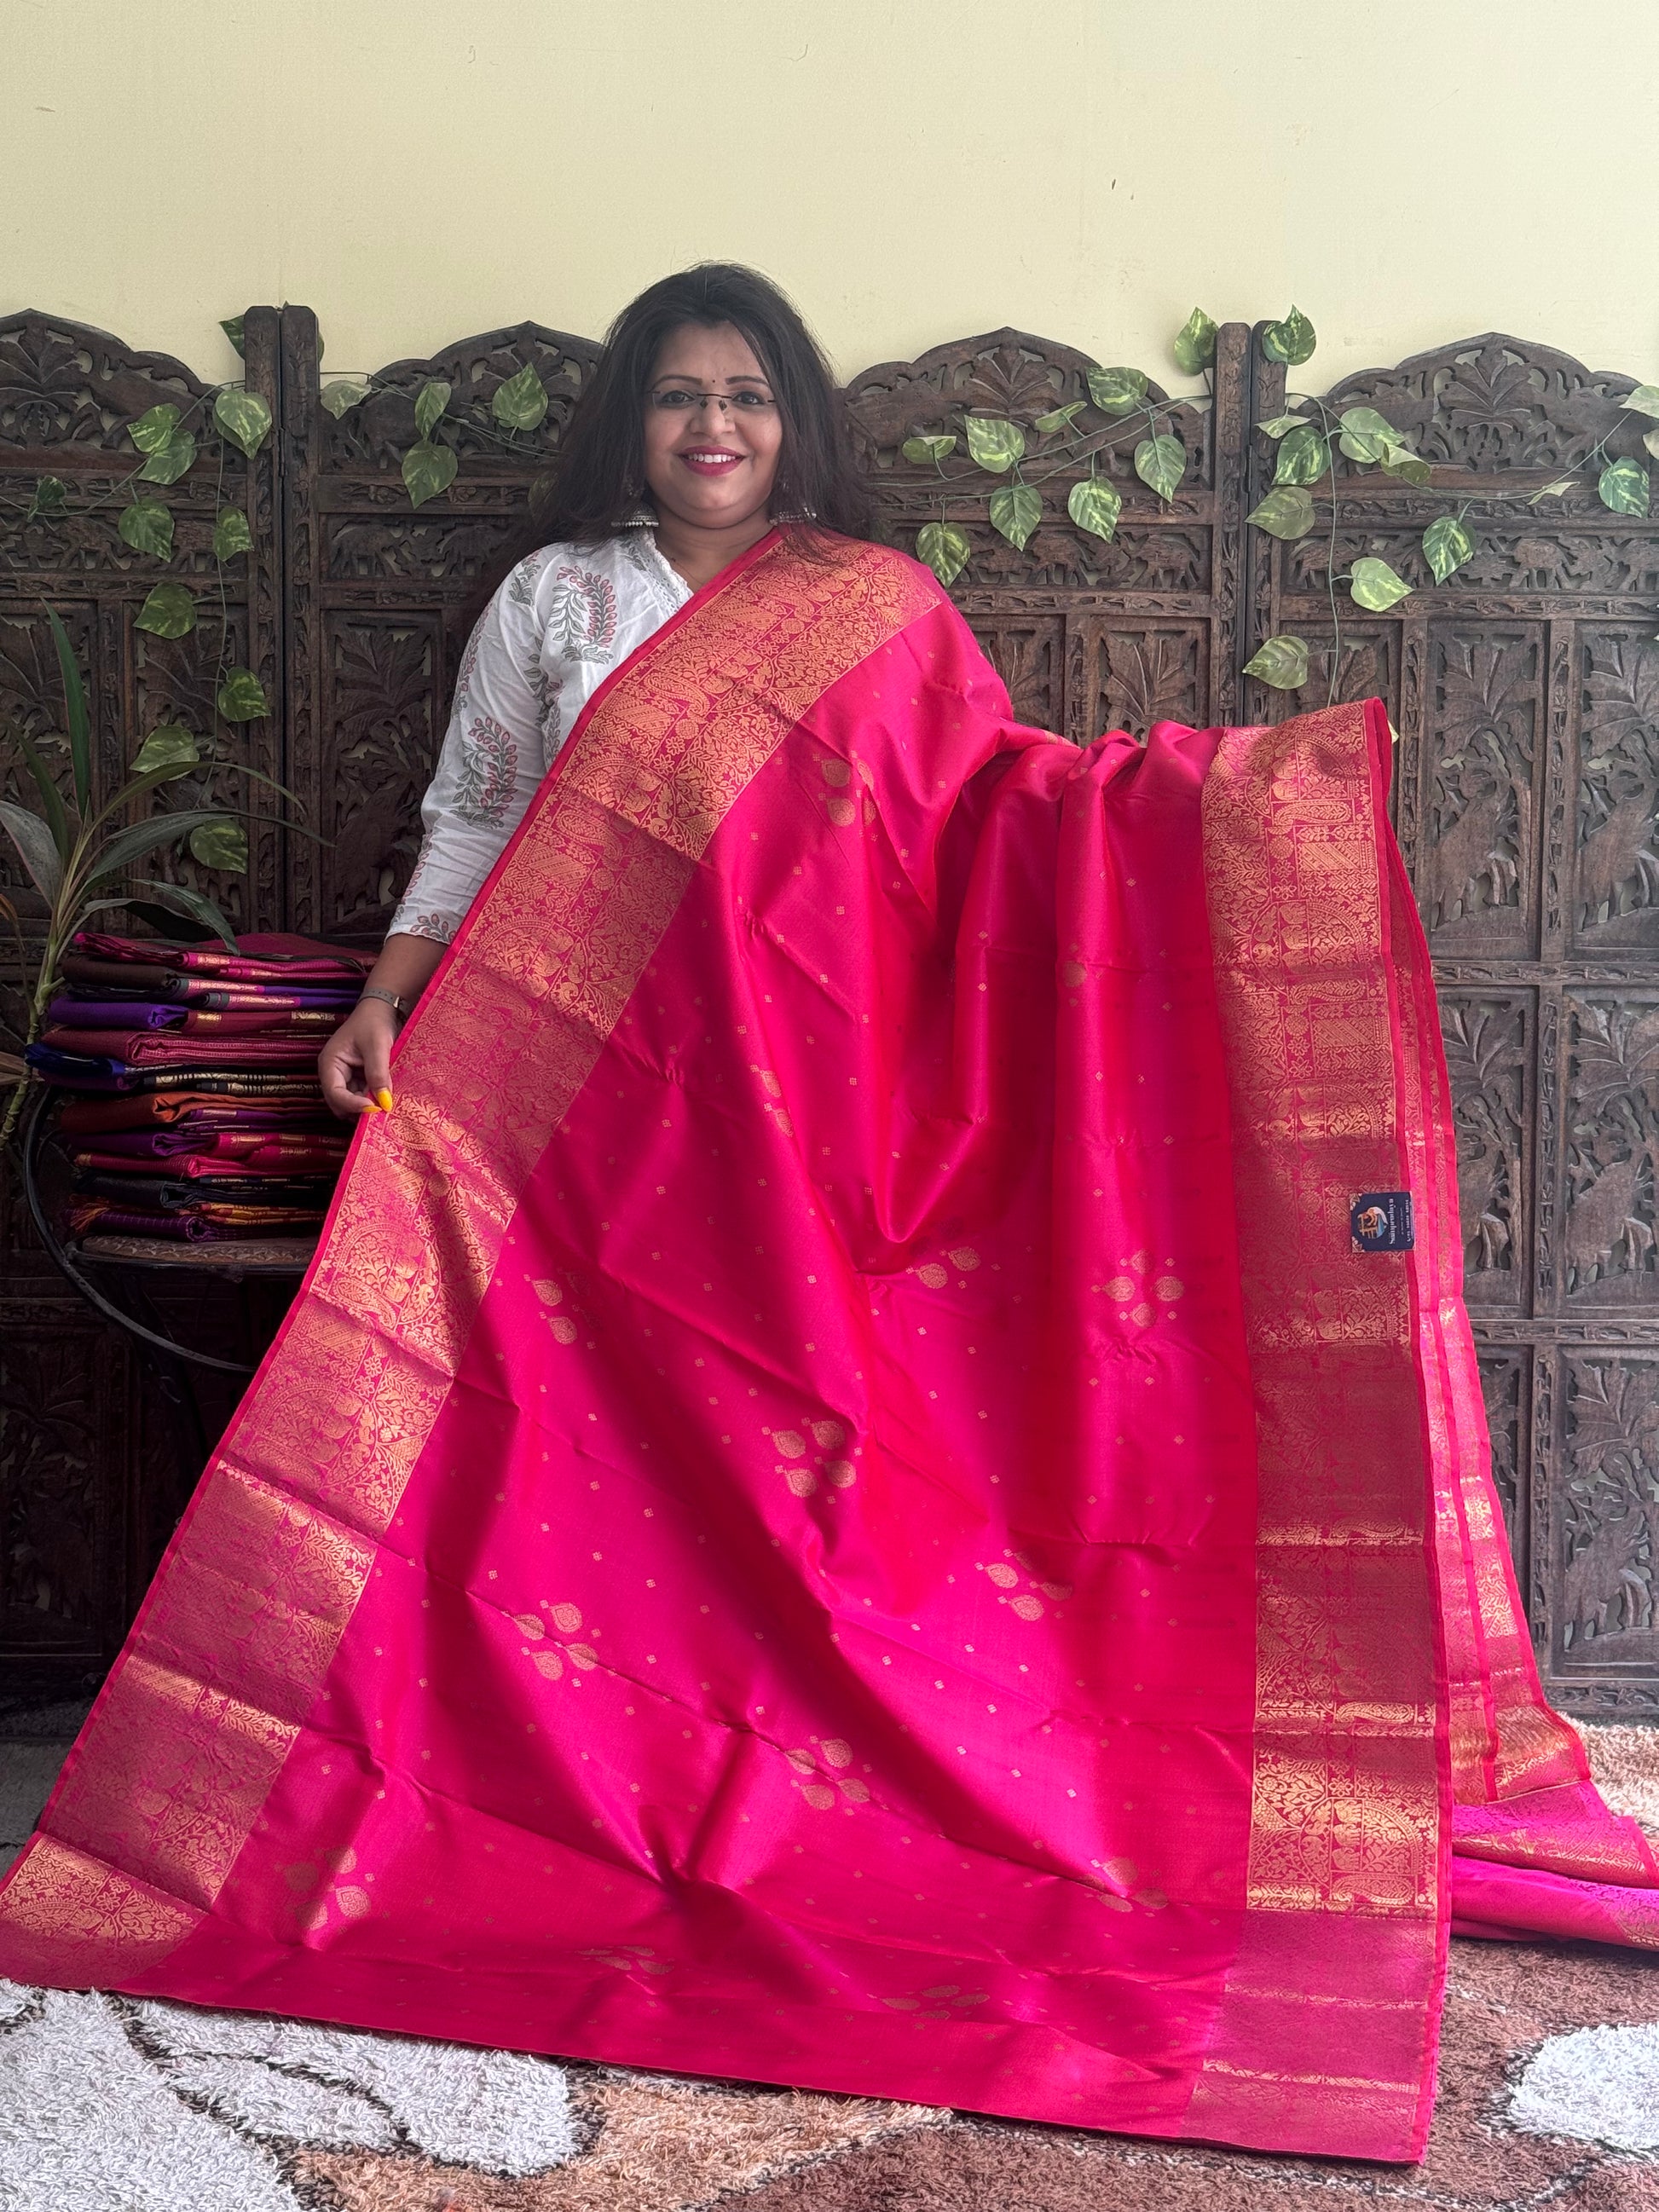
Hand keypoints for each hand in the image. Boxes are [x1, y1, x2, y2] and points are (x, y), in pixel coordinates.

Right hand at [319, 998, 399, 1118]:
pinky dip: (372, 1099)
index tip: (375, 1109)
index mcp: (329, 1063)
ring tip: (386, 1103)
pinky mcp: (356, 1079)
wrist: (381, 1009)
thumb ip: (378, 1074)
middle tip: (382, 1111)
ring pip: (351, 1102)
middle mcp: (333, 1073)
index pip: (334, 1093)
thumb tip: (384, 1102)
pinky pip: (361, 1096)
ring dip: (367, 1105)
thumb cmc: (374, 1022)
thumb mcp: (377, 1046)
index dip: (352, 1105)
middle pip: (339, 1103)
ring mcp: (344, 1077)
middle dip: (358, 1109)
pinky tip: (386, 1097)